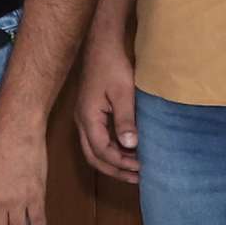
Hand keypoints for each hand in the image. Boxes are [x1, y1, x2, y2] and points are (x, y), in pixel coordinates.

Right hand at [75, 32, 140, 183]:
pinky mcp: (90, 113)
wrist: (101, 46)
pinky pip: (97, 139)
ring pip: (94, 150)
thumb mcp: (123, 93)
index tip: (143, 168)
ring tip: (134, 169)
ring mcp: (84, 118)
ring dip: (113, 162)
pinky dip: (112, 150)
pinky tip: (128, 150)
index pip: (101, 151)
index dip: (121, 163)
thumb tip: (130, 146)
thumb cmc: (112, 67)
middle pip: (94, 157)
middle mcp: (82, 122)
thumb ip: (125, 120)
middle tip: (138, 178)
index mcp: (88, 118)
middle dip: (115, 170)